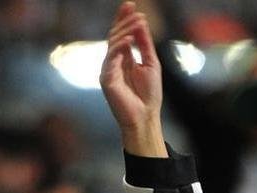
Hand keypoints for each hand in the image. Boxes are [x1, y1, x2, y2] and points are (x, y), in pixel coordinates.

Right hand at [100, 2, 166, 156]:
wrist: (145, 117)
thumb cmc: (149, 95)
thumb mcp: (151, 64)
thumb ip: (145, 44)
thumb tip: (141, 23)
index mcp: (124, 59)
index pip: (122, 34)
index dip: (125, 19)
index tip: (131, 5)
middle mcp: (114, 62)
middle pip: (115, 35)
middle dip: (123, 20)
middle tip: (132, 7)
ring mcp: (108, 69)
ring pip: (112, 43)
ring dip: (125, 30)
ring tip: (137, 21)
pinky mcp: (106, 78)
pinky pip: (111, 57)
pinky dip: (120, 46)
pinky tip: (129, 38)